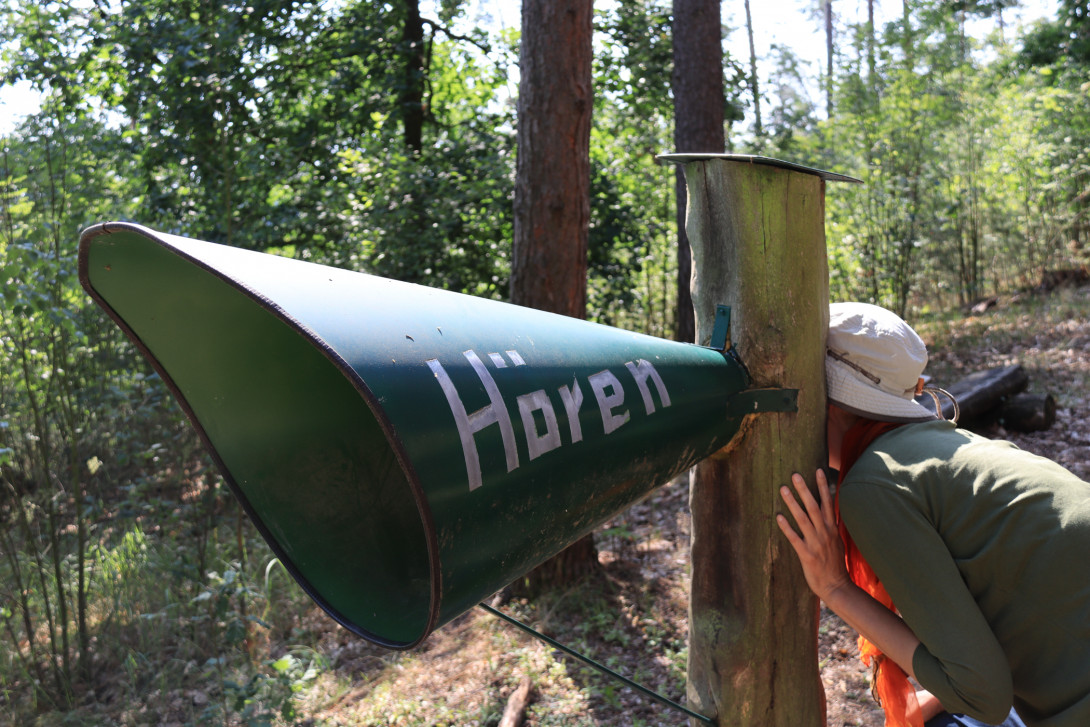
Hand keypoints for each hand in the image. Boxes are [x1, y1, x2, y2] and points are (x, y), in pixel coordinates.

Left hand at [776, 469, 850, 600]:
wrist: (836, 586)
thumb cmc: (834, 563)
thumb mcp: (837, 541)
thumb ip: (831, 525)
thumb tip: (828, 510)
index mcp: (832, 528)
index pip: (828, 502)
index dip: (823, 486)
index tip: (818, 470)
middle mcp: (825, 533)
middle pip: (814, 506)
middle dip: (805, 489)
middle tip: (794, 475)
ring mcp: (816, 543)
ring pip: (803, 519)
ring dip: (793, 503)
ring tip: (783, 489)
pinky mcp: (807, 555)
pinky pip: (795, 538)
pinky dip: (787, 527)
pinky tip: (778, 517)